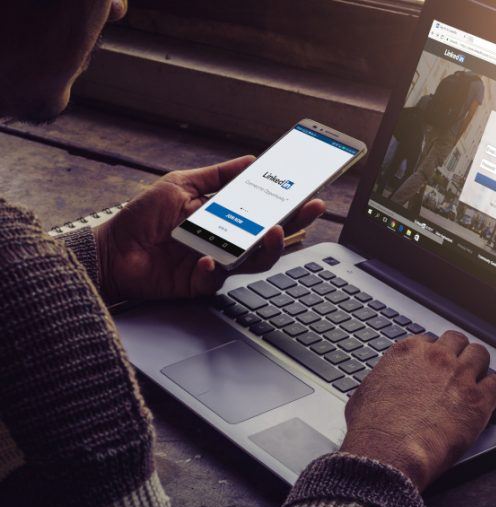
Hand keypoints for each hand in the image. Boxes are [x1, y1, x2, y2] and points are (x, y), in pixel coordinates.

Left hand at [94, 156, 324, 302]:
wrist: (111, 249)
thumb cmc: (142, 217)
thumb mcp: (181, 184)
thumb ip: (216, 175)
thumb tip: (250, 160)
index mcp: (224, 217)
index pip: (263, 211)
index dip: (288, 204)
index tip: (308, 191)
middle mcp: (226, 241)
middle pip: (268, 237)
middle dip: (293, 224)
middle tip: (309, 209)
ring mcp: (215, 263)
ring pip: (253, 262)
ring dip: (267, 248)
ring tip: (273, 233)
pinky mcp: (198, 284)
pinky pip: (216, 279)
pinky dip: (214, 270)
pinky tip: (209, 259)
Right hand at [340, 331, 495, 490]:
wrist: (387, 453)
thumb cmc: (371, 430)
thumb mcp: (365, 393)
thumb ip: (381, 381)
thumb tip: (380, 387)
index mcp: (406, 352)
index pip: (429, 341)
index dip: (434, 355)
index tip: (435, 366)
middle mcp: (435, 357)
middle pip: (457, 341)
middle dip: (458, 353)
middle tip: (458, 369)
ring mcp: (459, 375)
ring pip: (480, 354)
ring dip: (479, 366)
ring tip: (477, 379)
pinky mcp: (477, 399)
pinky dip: (494, 390)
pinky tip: (489, 398)